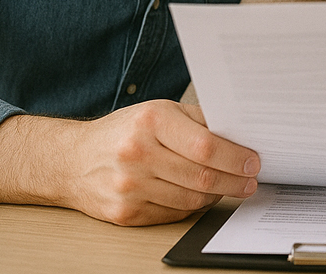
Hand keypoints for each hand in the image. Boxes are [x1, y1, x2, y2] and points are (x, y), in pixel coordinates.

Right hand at [0, 100, 259, 225]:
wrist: (73, 160)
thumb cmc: (122, 131)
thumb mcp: (158, 111)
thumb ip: (197, 121)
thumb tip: (238, 136)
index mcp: (150, 122)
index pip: (206, 146)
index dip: (236, 157)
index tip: (253, 161)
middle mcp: (138, 153)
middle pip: (202, 176)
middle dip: (234, 180)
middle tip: (249, 180)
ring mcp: (130, 186)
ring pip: (191, 198)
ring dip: (217, 195)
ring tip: (228, 187)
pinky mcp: (126, 212)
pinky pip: (174, 213)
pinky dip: (192, 206)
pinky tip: (199, 195)